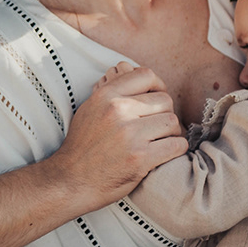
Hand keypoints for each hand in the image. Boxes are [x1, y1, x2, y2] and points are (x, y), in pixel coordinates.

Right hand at [52, 62, 185, 208]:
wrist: (71, 180)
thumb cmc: (82, 145)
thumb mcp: (90, 108)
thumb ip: (110, 88)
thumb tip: (127, 66)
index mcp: (106, 96)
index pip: (146, 75)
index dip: (158, 85)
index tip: (156, 98)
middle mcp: (118, 111)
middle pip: (164, 101)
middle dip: (164, 114)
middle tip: (156, 127)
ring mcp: (130, 135)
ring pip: (172, 122)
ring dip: (171, 133)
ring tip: (159, 140)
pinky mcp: (141, 159)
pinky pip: (176, 145)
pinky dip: (175, 149)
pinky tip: (164, 153)